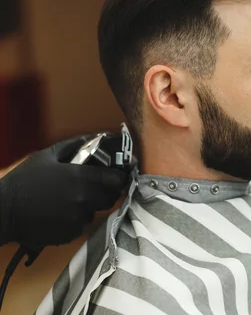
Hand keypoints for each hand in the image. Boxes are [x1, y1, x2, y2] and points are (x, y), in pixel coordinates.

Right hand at [0, 135, 127, 246]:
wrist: (3, 210)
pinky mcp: (70, 234)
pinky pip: (82, 226)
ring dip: (90, 206)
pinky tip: (61, 213)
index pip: (117, 180)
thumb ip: (76, 145)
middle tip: (94, 187)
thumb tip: (99, 136)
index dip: (119, 178)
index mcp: (81, 178)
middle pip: (111, 198)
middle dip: (107, 192)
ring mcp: (77, 219)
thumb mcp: (48, 156)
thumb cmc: (24, 180)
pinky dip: (76, 220)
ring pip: (96, 212)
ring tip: (72, 200)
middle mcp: (84, 200)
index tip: (116, 176)